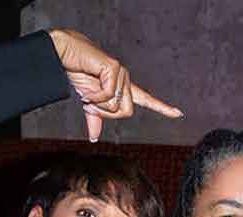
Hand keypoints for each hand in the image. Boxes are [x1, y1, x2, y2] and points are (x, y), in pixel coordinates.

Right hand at [47, 29, 182, 141]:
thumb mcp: (89, 101)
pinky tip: (87, 84)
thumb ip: (95, 118)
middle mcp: (125, 80)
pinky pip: (108, 95)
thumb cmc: (77, 73)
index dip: (162, 108)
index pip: (146, 100)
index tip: (178, 113)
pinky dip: (94, 96)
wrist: (64, 54)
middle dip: (106, 113)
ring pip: (117, 105)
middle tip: (90, 102)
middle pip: (126, 112)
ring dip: (97, 104)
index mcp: (123, 88)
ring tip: (87, 89)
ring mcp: (121, 73)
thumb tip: (93, 137)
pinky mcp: (114, 68)